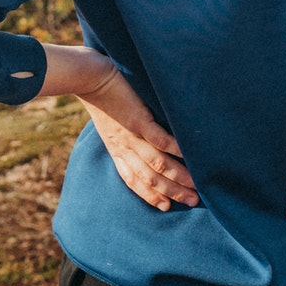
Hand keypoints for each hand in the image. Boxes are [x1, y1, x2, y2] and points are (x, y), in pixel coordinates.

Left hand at [79, 65, 197, 211]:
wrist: (89, 79)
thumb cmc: (101, 96)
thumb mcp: (109, 124)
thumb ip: (124, 136)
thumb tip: (141, 139)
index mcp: (117, 150)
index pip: (134, 181)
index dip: (151, 196)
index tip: (167, 207)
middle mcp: (124, 149)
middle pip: (150, 179)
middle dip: (172, 193)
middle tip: (193, 201)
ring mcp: (131, 136)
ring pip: (157, 164)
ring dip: (178, 177)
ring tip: (196, 185)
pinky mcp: (138, 120)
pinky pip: (159, 139)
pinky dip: (175, 149)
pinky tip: (189, 155)